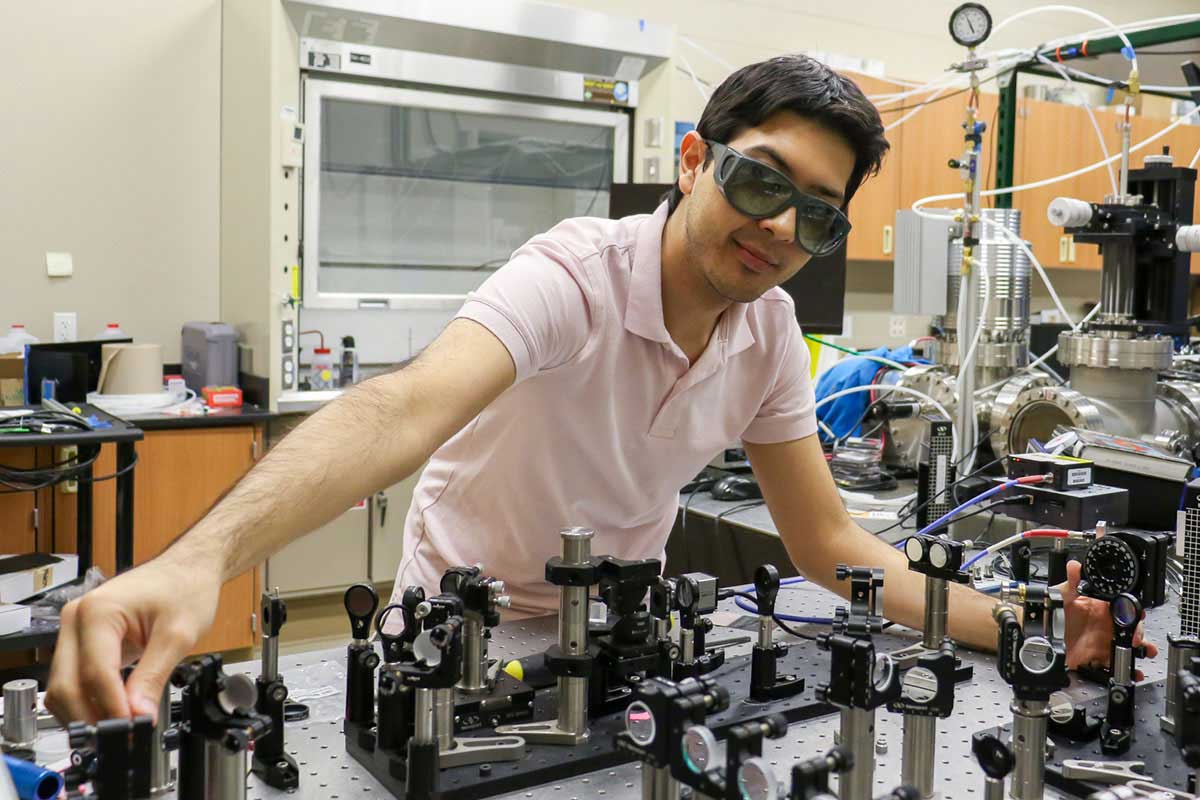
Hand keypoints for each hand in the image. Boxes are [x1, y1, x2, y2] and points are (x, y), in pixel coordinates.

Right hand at [45, 554, 221, 724]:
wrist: (187, 569)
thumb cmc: (185, 588)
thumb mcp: (179, 634)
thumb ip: (154, 677)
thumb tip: (138, 715)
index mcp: (98, 612)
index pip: (95, 673)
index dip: (113, 707)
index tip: (132, 728)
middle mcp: (77, 618)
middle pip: (67, 685)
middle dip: (92, 716)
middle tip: (124, 735)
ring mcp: (75, 629)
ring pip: (63, 686)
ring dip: (86, 712)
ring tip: (121, 726)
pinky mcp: (81, 640)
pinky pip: (72, 679)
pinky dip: (87, 700)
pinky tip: (113, 711)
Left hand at [1060, 560, 1157, 678]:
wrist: (1039, 637)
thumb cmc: (1051, 612)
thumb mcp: (1062, 596)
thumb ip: (1071, 582)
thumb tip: (1075, 566)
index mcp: (1099, 608)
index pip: (1121, 607)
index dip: (1132, 611)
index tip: (1137, 617)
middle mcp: (1103, 624)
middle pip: (1129, 627)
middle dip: (1139, 633)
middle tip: (1137, 639)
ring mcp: (1102, 640)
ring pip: (1128, 645)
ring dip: (1141, 649)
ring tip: (1146, 653)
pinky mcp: (1097, 656)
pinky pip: (1116, 663)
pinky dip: (1128, 669)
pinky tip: (1135, 671)